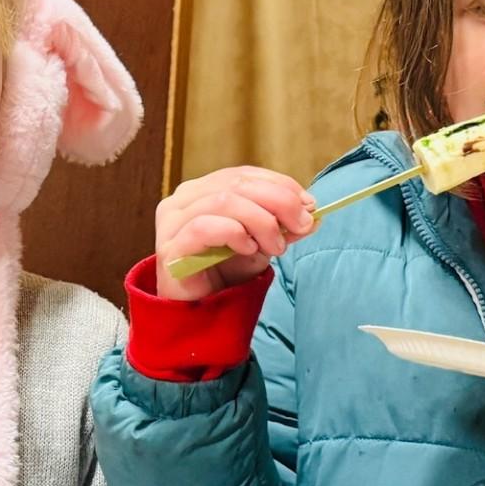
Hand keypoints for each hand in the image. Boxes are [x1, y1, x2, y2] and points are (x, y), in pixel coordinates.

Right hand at [155, 167, 314, 300]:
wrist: (198, 310)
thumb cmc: (224, 271)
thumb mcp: (261, 244)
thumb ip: (283, 227)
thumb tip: (313, 214)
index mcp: (203, 190)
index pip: (245, 175)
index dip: (280, 185)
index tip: (309, 205)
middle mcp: (184, 199)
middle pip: (237, 184)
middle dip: (278, 202)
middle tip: (301, 225)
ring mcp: (173, 222)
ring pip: (224, 201)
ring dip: (261, 221)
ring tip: (276, 246)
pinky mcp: (171, 247)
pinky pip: (205, 227)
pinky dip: (234, 234)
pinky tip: (248, 249)